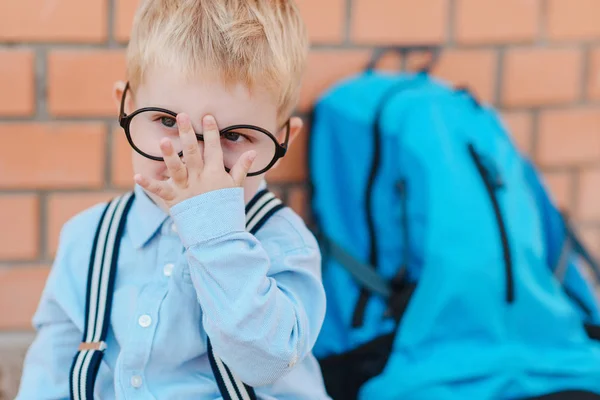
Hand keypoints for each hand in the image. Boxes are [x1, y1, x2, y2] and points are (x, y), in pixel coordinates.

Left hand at [134, 113, 255, 208]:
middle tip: (182, 116)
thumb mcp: (236, 186)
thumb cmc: (227, 208)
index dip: (211, 132)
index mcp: (215, 173)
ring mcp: (186, 188)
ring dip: (169, 155)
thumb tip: (252, 152)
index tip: (207, 117)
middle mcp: (199, 178)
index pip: (214, 149)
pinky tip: (136, 177)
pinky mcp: (174, 199)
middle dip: (187, 133)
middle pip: (193, 152)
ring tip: (164, 140)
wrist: (219, 233)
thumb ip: (242, 167)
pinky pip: (160, 190)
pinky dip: (148, 184)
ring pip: (177, 168)